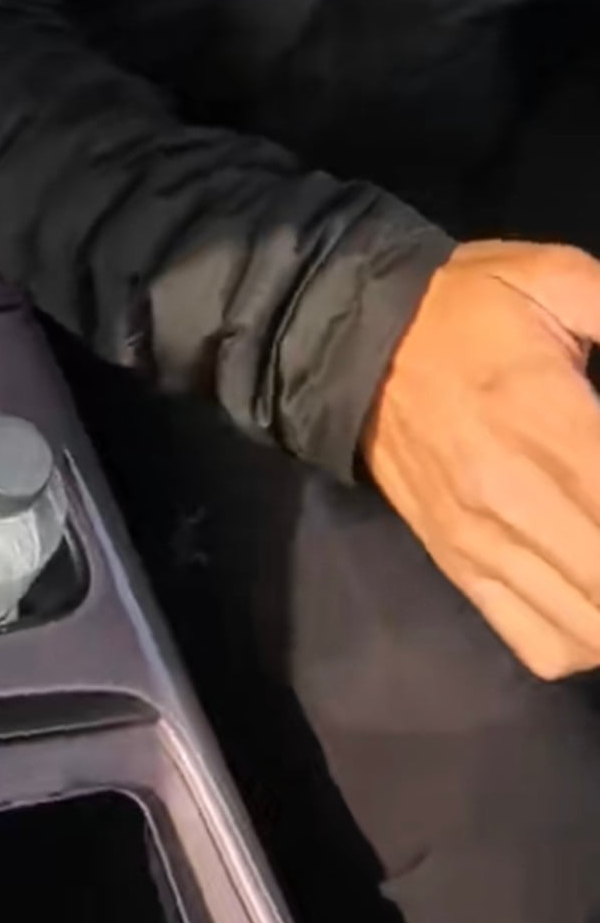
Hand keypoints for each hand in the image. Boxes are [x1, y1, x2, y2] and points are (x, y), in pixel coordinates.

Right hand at [363, 241, 599, 677]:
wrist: (348, 336)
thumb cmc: (465, 304)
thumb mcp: (557, 277)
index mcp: (547, 420)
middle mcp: (514, 497)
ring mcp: (482, 542)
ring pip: (591, 630)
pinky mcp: (459, 566)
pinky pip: (542, 644)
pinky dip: (585, 640)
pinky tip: (594, 597)